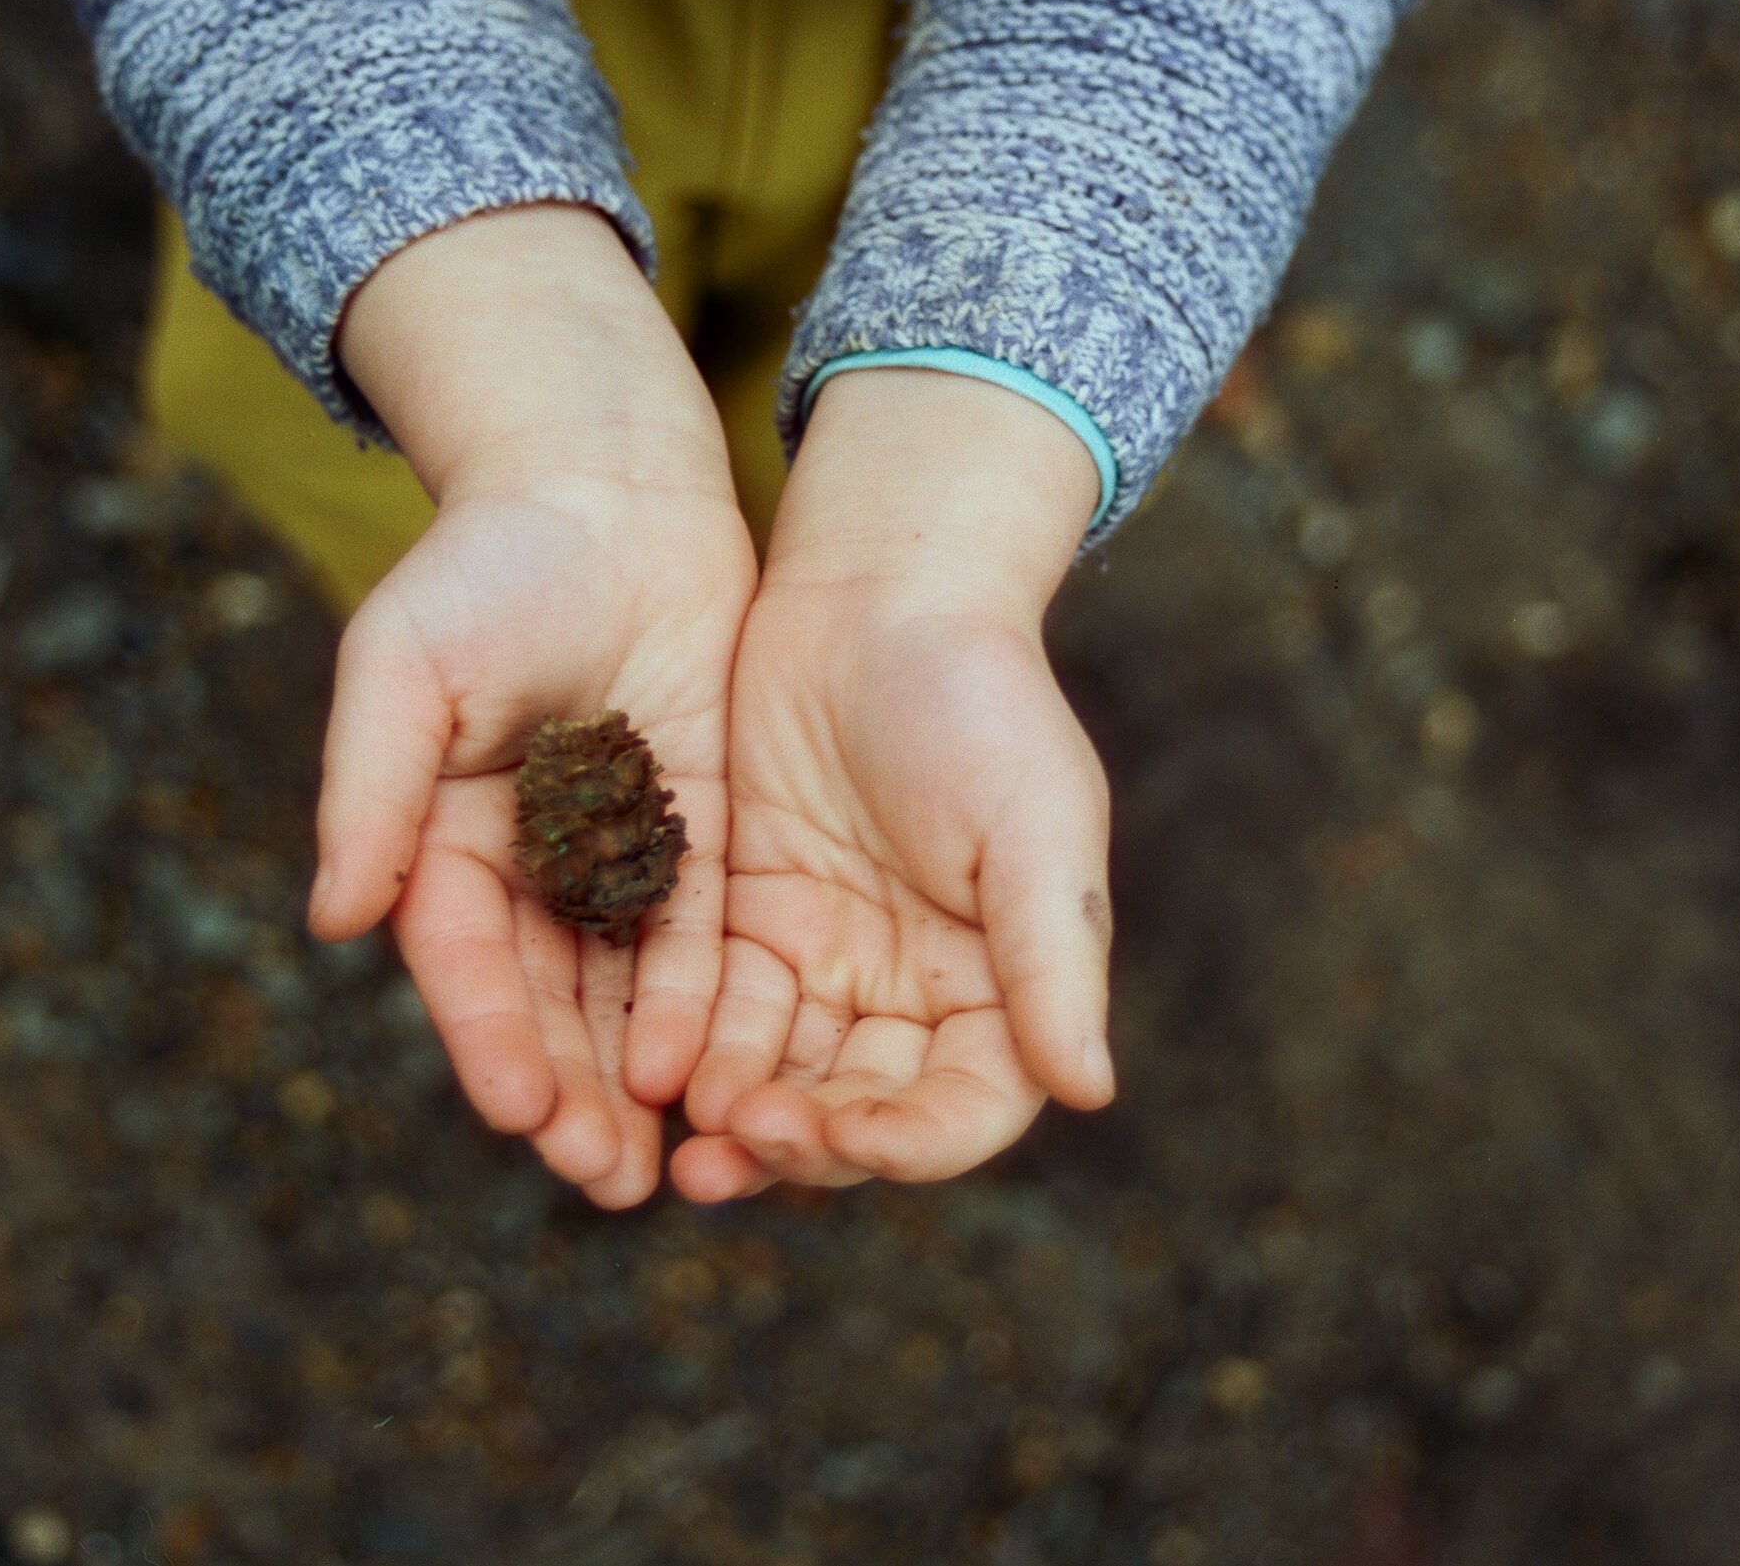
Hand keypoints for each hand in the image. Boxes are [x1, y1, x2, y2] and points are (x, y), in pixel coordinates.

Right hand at [307, 205, 755, 1207]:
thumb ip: (370, 788)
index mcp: (440, 832)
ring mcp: (607, 850)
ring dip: (629, 1080)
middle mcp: (522, 861)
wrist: (608, 484)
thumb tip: (331, 918)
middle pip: (542, 998)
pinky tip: (707, 1074)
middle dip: (567, 1092)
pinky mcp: (690, 828)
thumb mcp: (406, 664)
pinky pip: (693, 932)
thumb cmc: (487, 563)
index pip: (461, 957)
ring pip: (616, 988)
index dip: (488, 1034)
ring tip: (653, 1169)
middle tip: (599, 1179)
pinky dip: (695, 1004)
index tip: (514, 1110)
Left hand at [669, 369, 1116, 1200]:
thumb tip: (1090, 1091)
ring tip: (687, 1149)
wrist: (877, 588)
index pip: (963, 1108)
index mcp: (1003, 986)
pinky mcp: (747, 919)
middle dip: (802, 1145)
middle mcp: (914, 992)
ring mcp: (827, 959)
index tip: (846, 1140)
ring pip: (781, 1076)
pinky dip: (688, 1051)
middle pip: (859, 1111)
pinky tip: (649, 1076)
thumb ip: (1053, 960)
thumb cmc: (980, 696)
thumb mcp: (1034, 825)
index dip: (909, 1145)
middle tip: (731, 1152)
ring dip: (736, 1121)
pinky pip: (715, 1010)